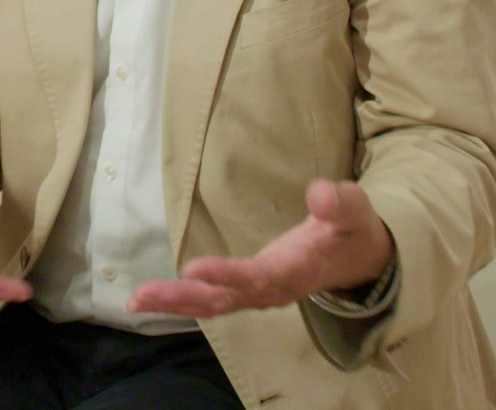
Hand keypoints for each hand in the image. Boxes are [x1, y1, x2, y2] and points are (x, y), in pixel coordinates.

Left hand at [127, 178, 394, 317]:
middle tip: (143, 295)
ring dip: (175, 303)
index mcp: (294, 269)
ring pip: (213, 304)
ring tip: (135, 301)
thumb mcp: (353, 210)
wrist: (359, 259)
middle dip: (183, 297)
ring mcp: (258, 292)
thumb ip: (339, 202)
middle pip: (223, 298)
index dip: (226, 274)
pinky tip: (150, 299)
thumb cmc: (351, 230)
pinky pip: (212, 300)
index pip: (257, 276)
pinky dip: (182, 301)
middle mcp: (272, 288)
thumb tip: (321, 191)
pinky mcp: (249, 289)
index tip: (192, 269)